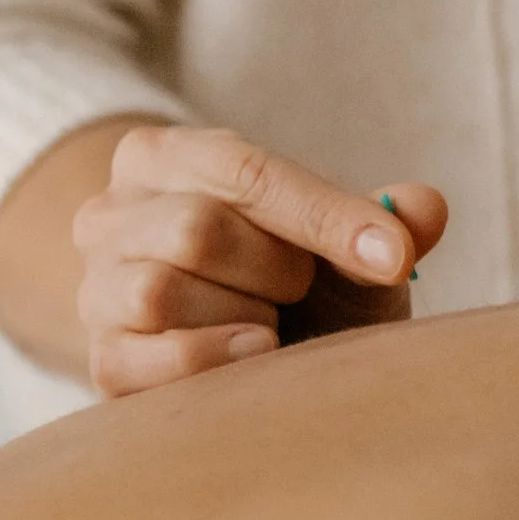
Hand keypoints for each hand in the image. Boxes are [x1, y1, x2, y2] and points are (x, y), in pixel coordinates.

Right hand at [72, 126, 447, 396]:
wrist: (239, 348)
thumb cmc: (291, 282)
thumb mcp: (340, 246)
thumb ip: (383, 222)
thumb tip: (424, 208)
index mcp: (160, 157)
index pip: (239, 170)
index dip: (324, 214)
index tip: (395, 257)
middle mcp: (108, 214)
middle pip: (196, 229)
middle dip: (277, 269)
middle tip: (301, 289)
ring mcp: (95, 289)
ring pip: (160, 291)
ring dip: (245, 315)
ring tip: (271, 323)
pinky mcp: (102, 358)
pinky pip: (147, 358)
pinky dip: (215, 362)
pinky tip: (256, 357)